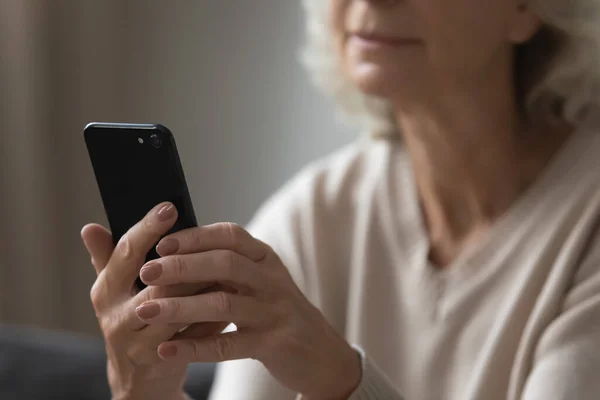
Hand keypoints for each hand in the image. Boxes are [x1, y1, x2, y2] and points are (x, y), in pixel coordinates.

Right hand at [81, 202, 227, 399]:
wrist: (140, 377)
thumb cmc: (133, 321)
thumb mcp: (116, 291)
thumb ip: (108, 258)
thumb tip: (89, 227)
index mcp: (105, 290)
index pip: (126, 252)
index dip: (147, 228)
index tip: (170, 208)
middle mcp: (114, 315)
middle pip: (155, 279)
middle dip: (187, 260)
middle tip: (214, 241)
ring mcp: (135, 341)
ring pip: (176, 306)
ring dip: (204, 286)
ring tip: (228, 267)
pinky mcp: (159, 359)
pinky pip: (193, 333)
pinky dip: (214, 315)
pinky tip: (231, 298)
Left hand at [136, 222, 361, 399]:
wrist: (320, 352)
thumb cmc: (278, 311)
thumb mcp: (261, 280)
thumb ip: (229, 266)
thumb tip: (176, 253)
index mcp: (265, 258)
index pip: (230, 236)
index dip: (195, 236)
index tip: (162, 243)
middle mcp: (271, 280)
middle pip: (225, 264)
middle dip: (182, 267)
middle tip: (147, 272)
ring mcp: (273, 312)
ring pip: (222, 305)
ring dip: (180, 307)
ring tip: (146, 311)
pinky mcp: (272, 344)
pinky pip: (228, 345)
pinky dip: (194, 348)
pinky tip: (167, 350)